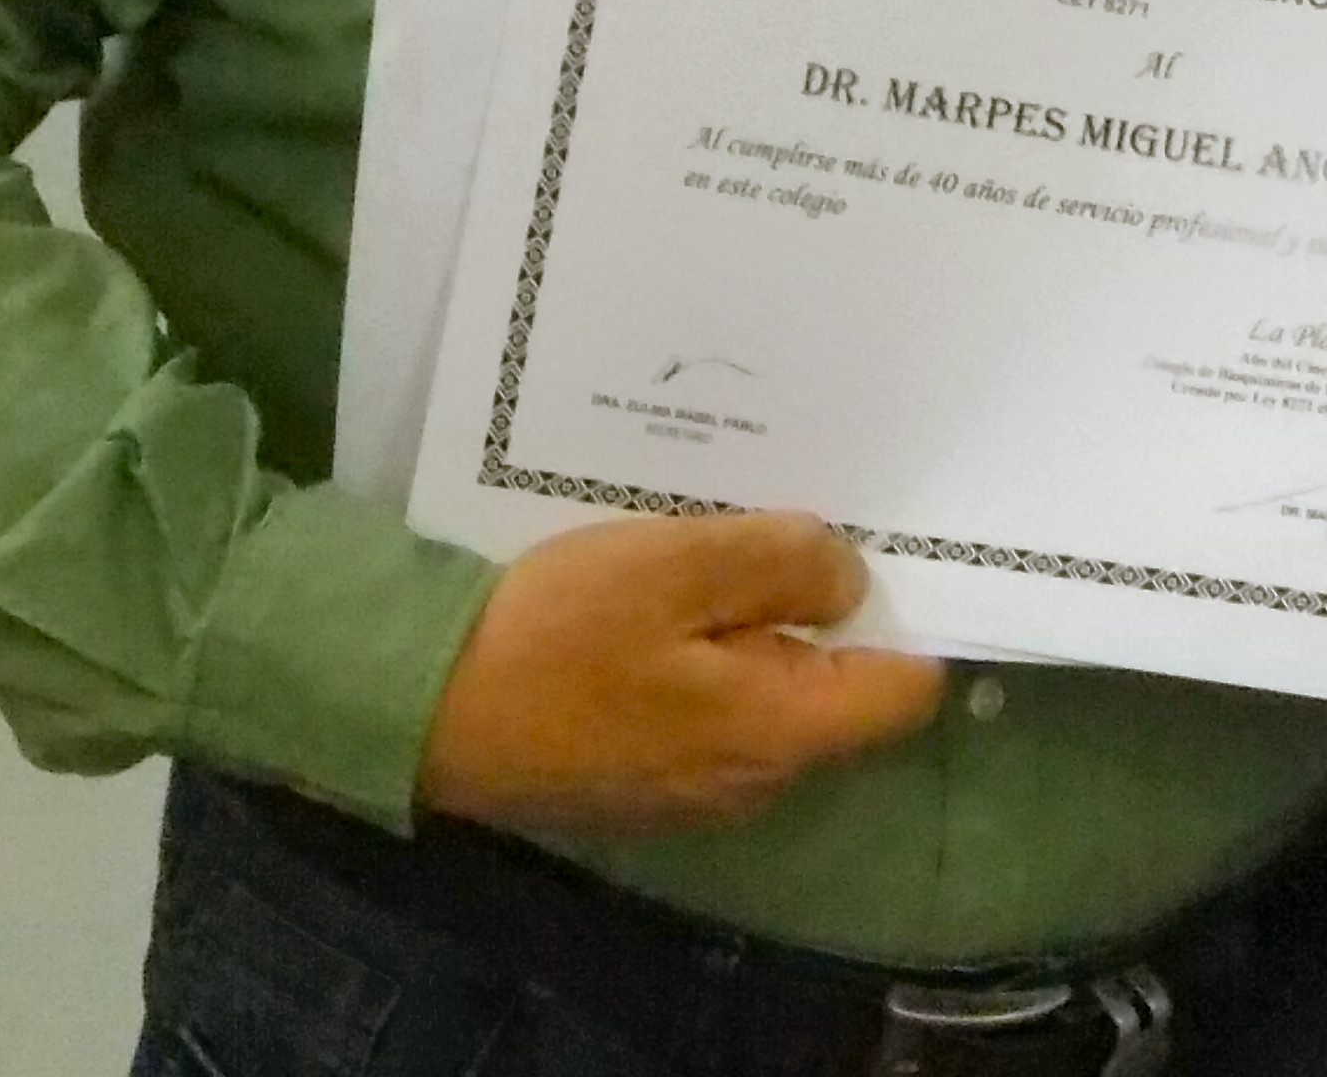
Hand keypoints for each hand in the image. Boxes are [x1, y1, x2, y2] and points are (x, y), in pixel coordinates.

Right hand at [413, 511, 944, 836]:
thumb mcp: (679, 565)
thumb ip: (785, 565)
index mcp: (779, 734)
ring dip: (756, 632)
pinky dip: (704, 662)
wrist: (418, 709)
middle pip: (838, 693)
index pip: (905, 690)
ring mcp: (695, 793)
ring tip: (715, 556)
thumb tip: (853, 582)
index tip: (881, 546)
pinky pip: (711, 715)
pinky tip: (661, 608)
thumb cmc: (556, 633)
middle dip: (822, 615)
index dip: (908, 614)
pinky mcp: (644, 783)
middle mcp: (753, 783)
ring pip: (770, 699)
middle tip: (782, 531)